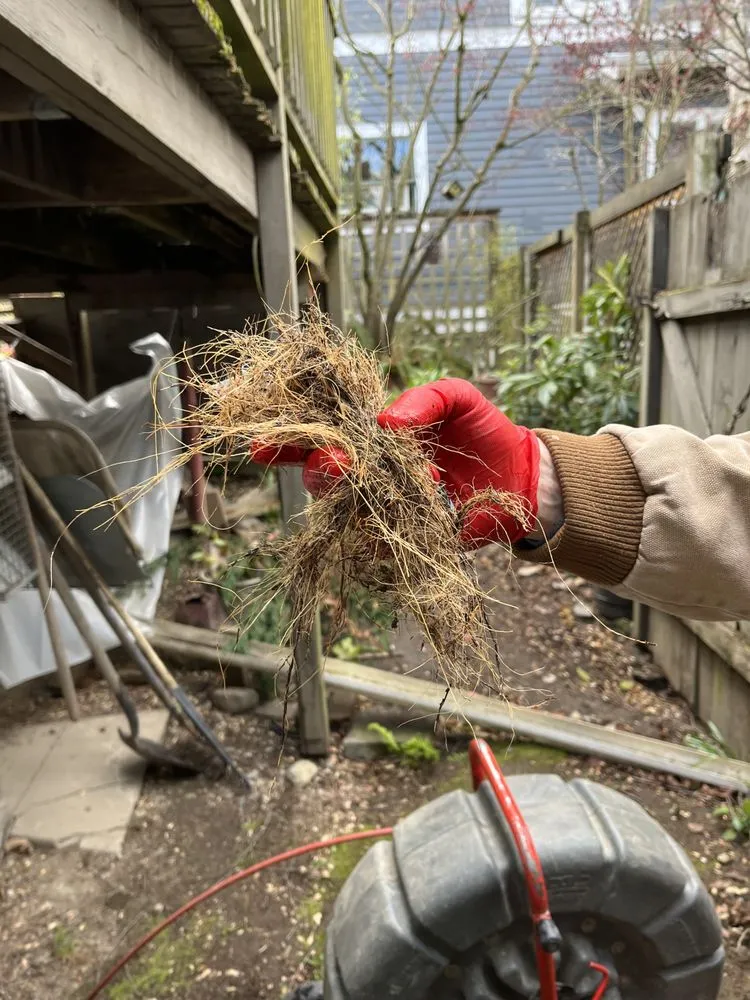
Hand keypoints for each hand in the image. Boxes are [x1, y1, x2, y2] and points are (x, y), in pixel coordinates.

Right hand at [253, 378, 560, 547]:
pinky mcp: (404, 536)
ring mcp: (382, 506)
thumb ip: (423, 399)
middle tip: (335, 463)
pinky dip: (382, 534)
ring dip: (355, 499)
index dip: (286, 442)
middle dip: (319, 470)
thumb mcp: (457, 397)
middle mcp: (368, 472)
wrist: (518, 474)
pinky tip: (408, 515)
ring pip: (345, 511)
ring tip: (387, 478)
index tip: (261, 447)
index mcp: (370, 435)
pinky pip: (377, 544)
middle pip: (321, 476)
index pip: (318, 437)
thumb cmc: (481, 429)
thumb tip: (385, 420)